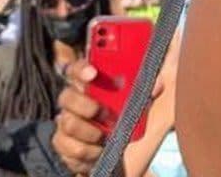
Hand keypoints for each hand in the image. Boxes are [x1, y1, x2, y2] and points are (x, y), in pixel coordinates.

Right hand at [50, 60, 171, 174]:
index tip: (93, 73)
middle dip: (87, 106)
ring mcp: (65, 122)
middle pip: (67, 97)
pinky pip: (70, 148)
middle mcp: (72, 101)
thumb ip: (145, 89)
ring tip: (105, 136)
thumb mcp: (135, 100)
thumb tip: (156, 85)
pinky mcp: (63, 144)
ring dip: (90, 132)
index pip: (76, 69)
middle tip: (106, 114)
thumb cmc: (120, 115)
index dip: (82, 68)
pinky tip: (98, 150)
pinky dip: (87, 151)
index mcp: (87, 84)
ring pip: (68, 124)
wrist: (112, 149)